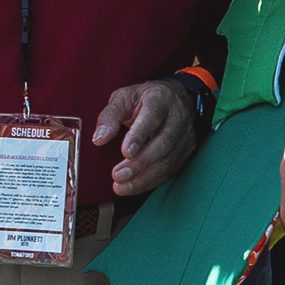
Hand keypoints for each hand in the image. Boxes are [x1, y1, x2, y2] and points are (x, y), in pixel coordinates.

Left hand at [93, 77, 195, 195]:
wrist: (176, 100)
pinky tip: (134, 186)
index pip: (152, 117)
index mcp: (160, 99)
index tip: (125, 152)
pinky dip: (150, 182)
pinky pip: (170, 172)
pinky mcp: (186, 153)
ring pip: (168, 161)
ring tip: (122, 186)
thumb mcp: (124, 98)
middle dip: (140, 163)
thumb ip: (110, 116)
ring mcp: (185, 137)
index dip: (139, 135)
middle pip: (163, 143)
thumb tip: (99, 139)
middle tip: (118, 175)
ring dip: (144, 178)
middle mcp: (178, 118)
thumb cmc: (146, 99)